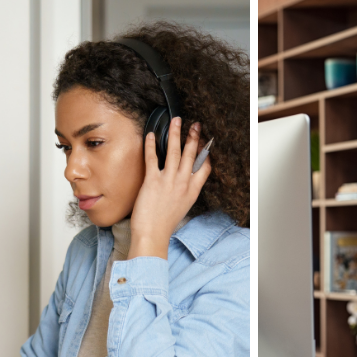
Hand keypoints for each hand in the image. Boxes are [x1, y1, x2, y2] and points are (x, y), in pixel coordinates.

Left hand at [128, 116, 213, 250]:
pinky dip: (152, 145)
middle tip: (194, 125)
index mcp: (192, 191)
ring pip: (174, 152)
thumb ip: (184, 191)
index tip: (204, 144)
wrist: (152, 235)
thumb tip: (180, 180)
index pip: (204, 168)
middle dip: (193, 137)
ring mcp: (168, 181)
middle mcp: (183, 183)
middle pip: (191, 155)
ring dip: (176, 134)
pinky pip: (153, 158)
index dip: (205, 154)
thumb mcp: (182, 206)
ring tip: (176, 121)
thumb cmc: (163, 224)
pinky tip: (151, 135)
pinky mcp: (152, 181)